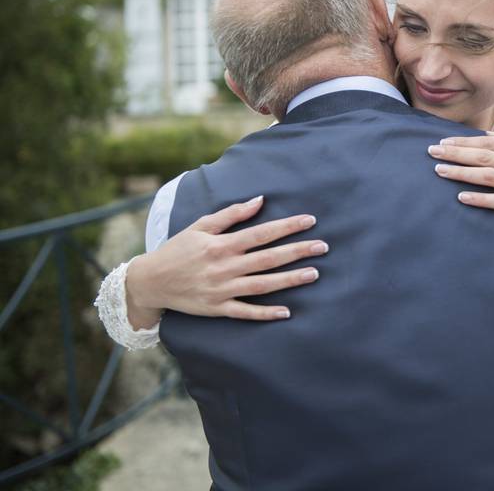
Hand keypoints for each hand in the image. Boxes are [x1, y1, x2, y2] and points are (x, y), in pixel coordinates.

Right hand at [125, 196, 328, 326]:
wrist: (150, 282)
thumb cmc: (177, 250)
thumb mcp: (200, 226)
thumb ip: (231, 215)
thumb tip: (259, 200)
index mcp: (221, 244)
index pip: (261, 233)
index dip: (287, 226)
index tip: (310, 220)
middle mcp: (224, 267)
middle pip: (268, 258)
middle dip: (297, 251)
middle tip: (323, 246)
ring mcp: (222, 289)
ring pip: (262, 285)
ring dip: (290, 279)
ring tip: (314, 273)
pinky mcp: (218, 308)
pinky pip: (245, 312)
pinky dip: (266, 313)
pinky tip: (287, 312)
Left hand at [427, 132, 493, 244]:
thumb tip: (488, 137)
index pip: (490, 143)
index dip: (464, 142)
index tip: (442, 142)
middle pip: (486, 157)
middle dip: (456, 153)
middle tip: (432, 152)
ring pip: (490, 176)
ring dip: (462, 173)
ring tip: (439, 171)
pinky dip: (481, 199)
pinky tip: (462, 197)